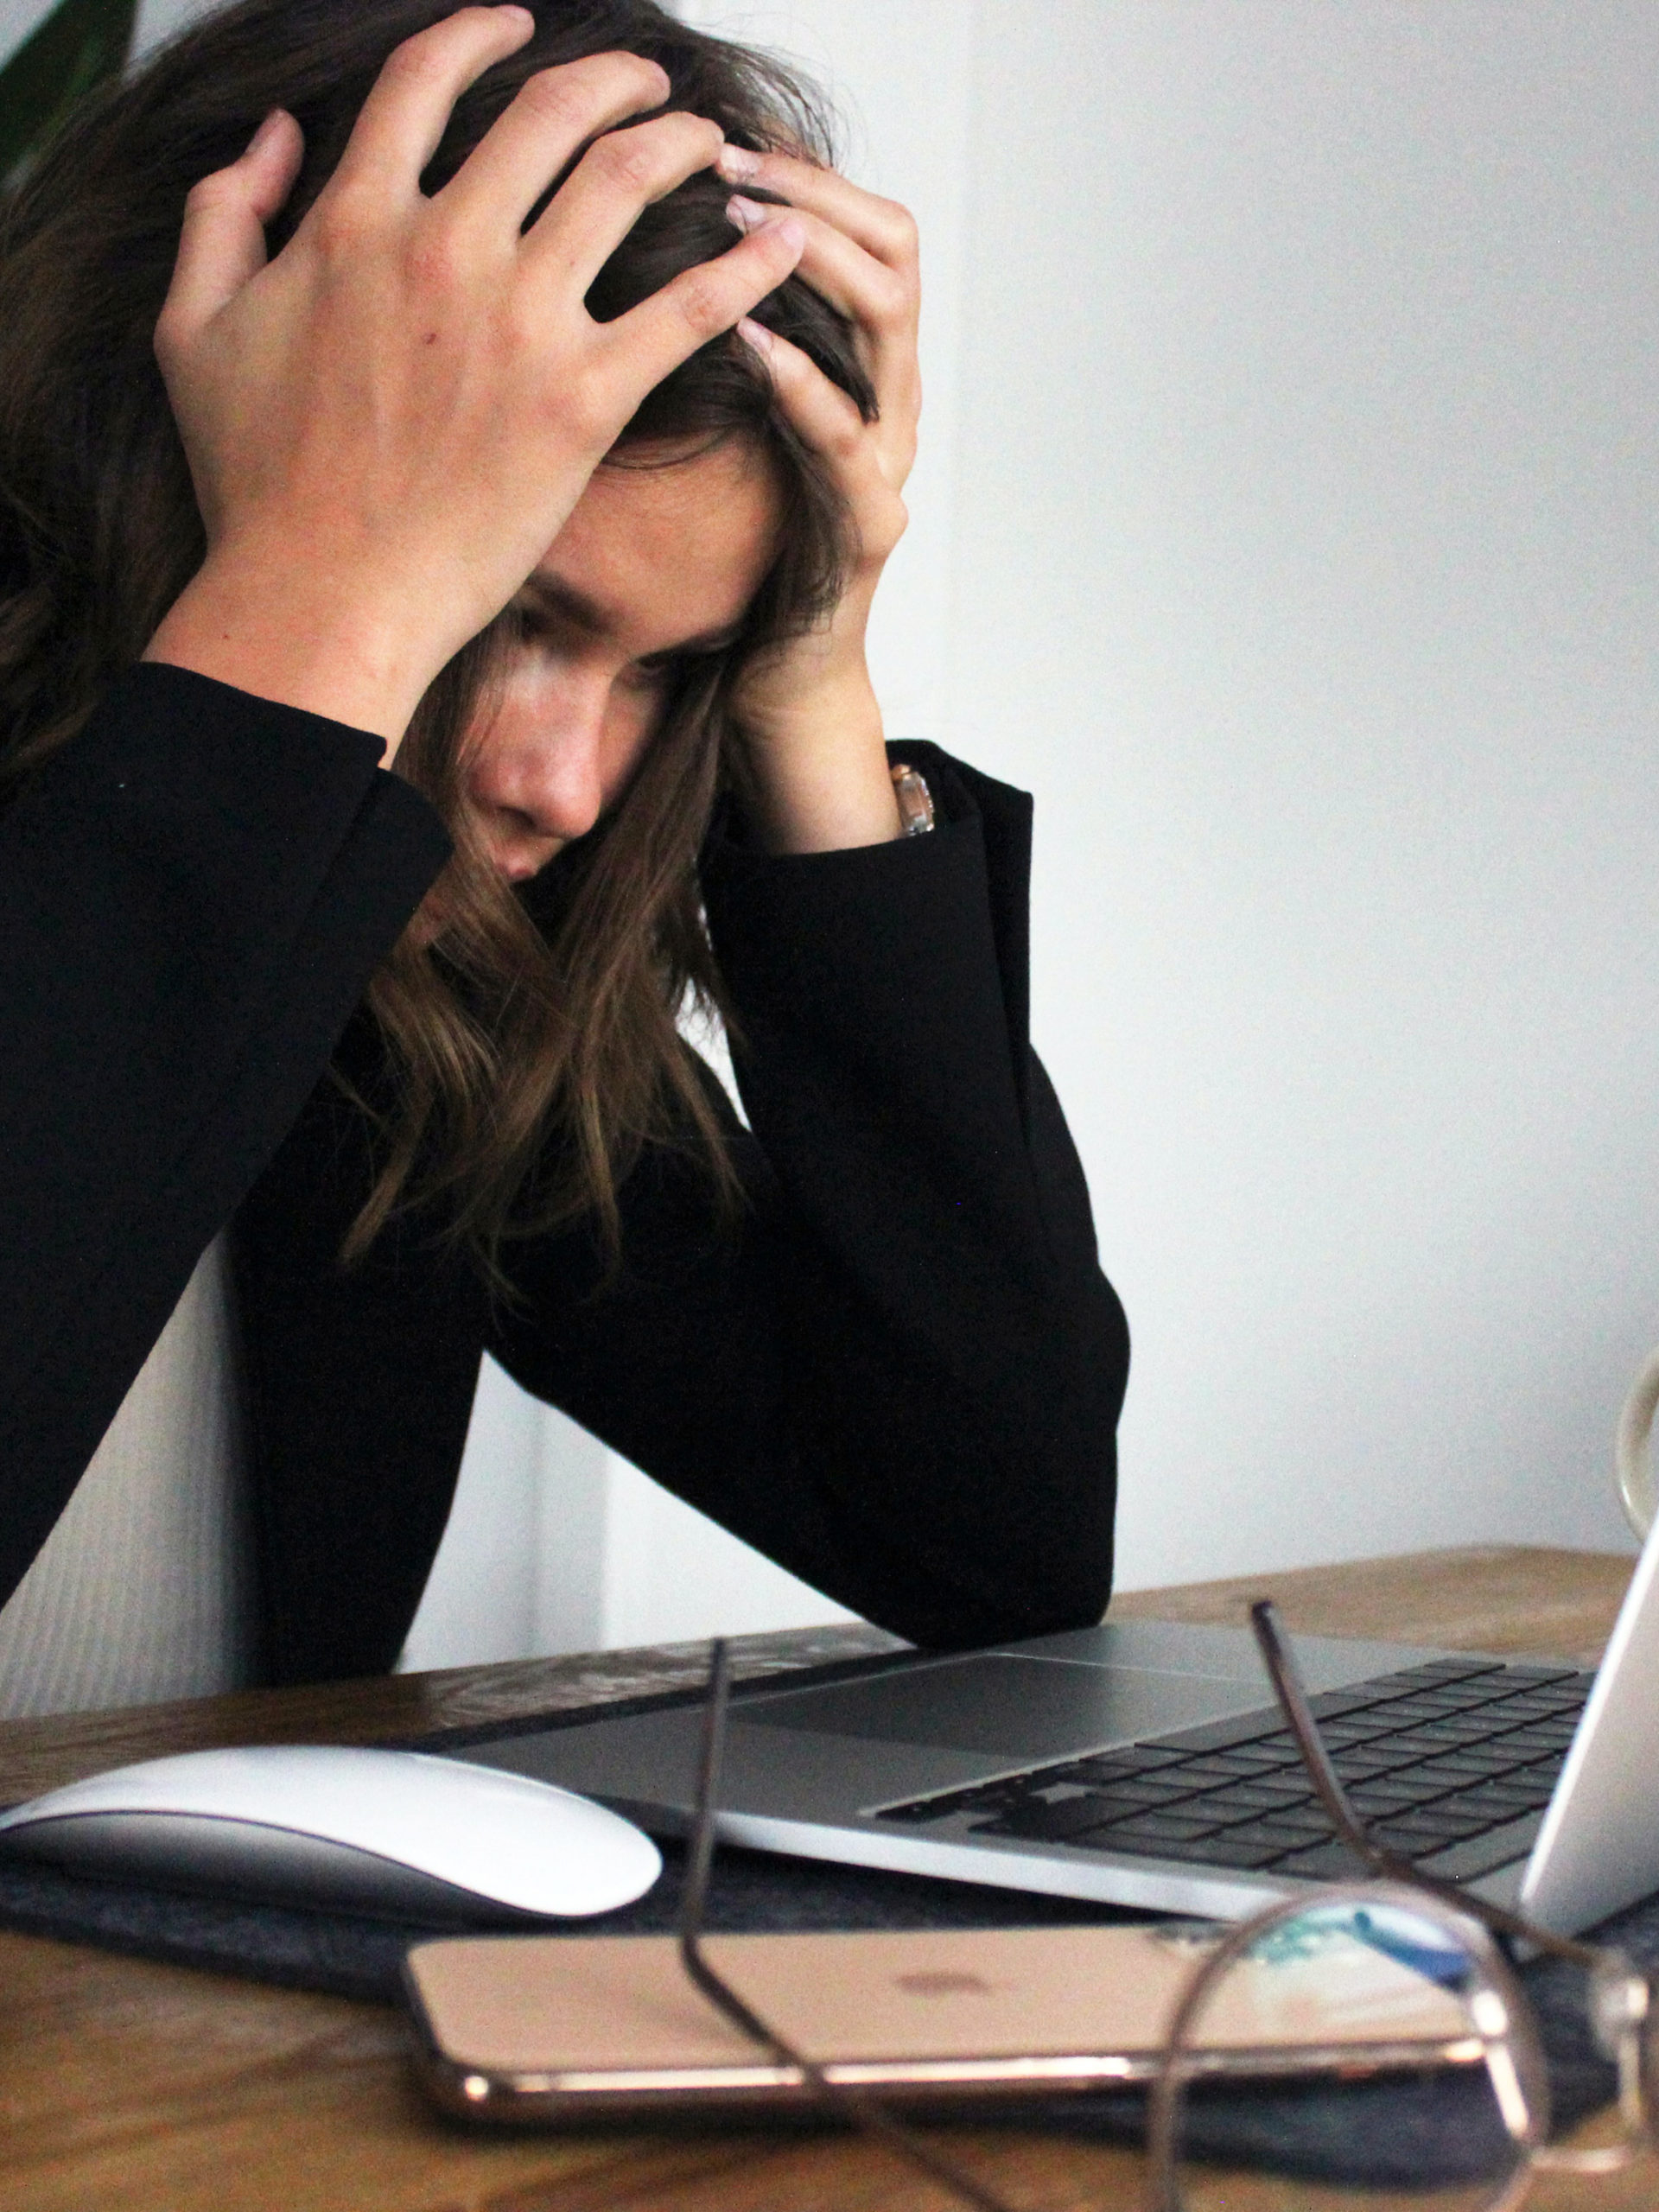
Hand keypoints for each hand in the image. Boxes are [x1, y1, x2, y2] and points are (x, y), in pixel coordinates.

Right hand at [143, 6, 805, 752]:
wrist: (321, 596)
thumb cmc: (255, 484)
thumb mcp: (194, 329)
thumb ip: (225, 212)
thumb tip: (275, 136)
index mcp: (354, 221)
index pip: (427, 81)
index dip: (479, 35)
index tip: (518, 27)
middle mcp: (445, 248)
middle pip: (549, 112)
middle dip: (612, 79)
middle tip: (647, 84)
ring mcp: (520, 323)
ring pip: (625, 181)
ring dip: (680, 143)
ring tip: (711, 143)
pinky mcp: (583, 402)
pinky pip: (687, 310)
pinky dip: (745, 266)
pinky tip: (782, 242)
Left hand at [715, 145, 921, 852]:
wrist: (770, 676)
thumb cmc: (735, 550)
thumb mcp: (721, 424)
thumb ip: (710, 343)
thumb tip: (635, 247)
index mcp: (859, 366)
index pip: (868, 229)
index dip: (809, 176)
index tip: (730, 142)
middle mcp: (890, 400)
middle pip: (893, 252)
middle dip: (812, 197)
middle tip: (732, 167)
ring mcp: (889, 461)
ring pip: (889, 323)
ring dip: (814, 262)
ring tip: (742, 227)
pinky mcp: (869, 526)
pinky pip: (847, 438)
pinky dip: (801, 381)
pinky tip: (748, 341)